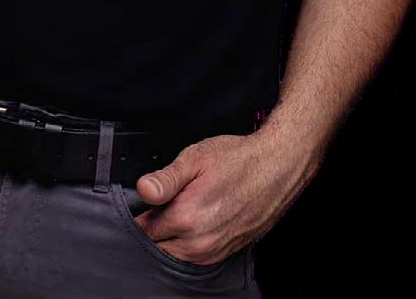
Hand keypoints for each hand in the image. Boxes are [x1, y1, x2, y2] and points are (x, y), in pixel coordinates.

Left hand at [130, 131, 317, 264]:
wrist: (276, 169)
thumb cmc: (237, 160)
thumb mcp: (194, 158)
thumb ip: (165, 179)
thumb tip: (142, 189)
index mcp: (186, 218)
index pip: (143, 228)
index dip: (139, 212)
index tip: (142, 201)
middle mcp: (199, 242)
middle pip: (157, 243)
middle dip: (153, 225)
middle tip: (162, 201)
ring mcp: (213, 251)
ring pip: (174, 252)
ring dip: (170, 235)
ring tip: (179, 207)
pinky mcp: (224, 253)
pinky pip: (193, 256)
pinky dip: (187, 242)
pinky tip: (194, 218)